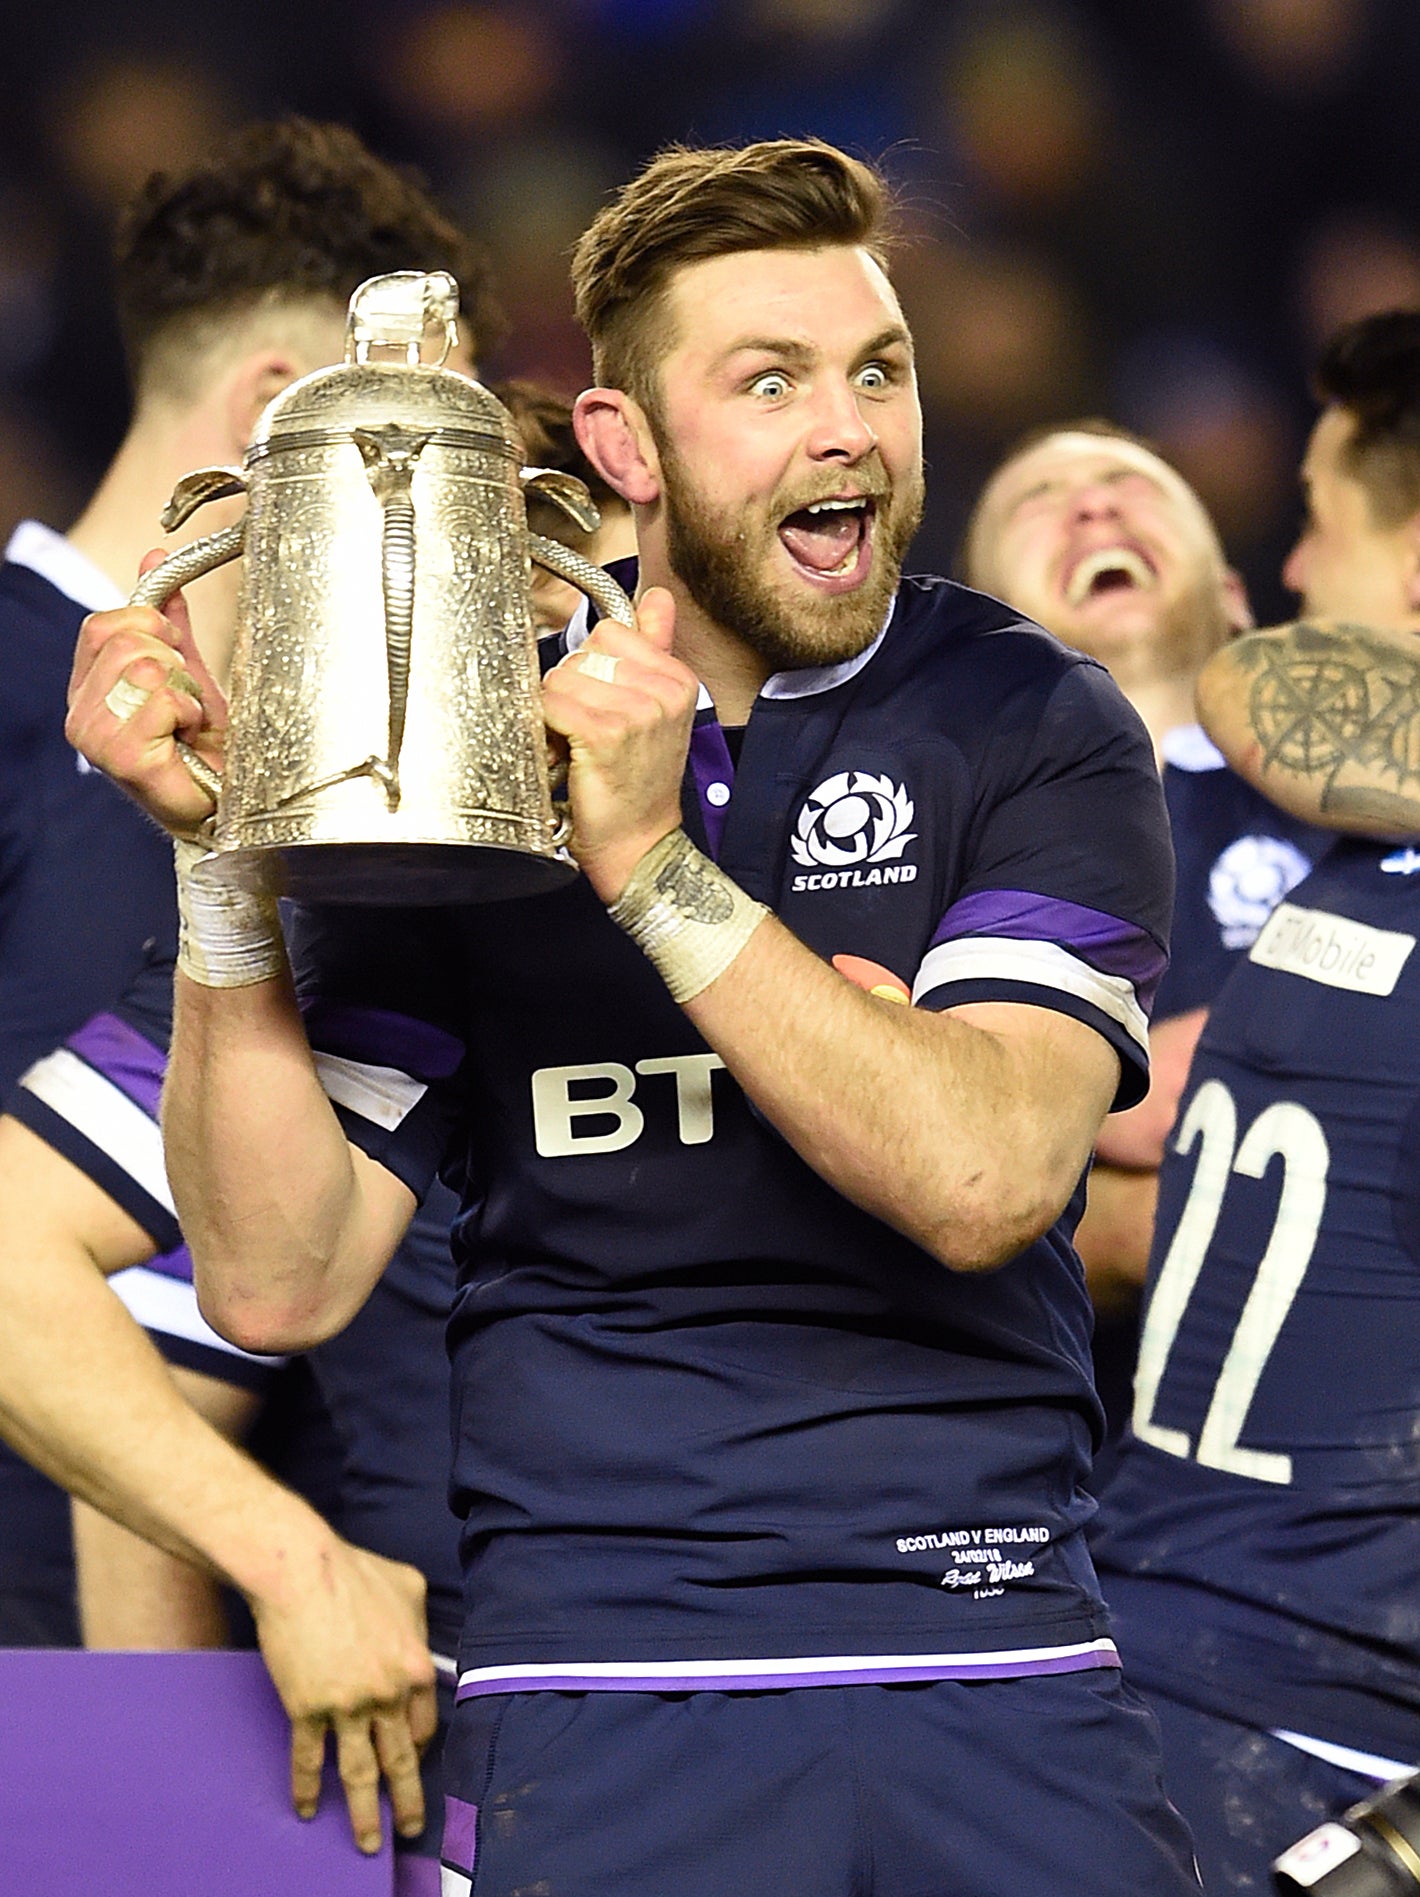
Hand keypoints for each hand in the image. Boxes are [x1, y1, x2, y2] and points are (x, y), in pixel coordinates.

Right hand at [65, 550, 226, 836]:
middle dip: (173, 662)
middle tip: (185, 699)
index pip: (103, 624)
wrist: (224, 800)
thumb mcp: (187, 671)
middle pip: (128, 641)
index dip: (149, 627)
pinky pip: (162, 699)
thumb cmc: (203, 745)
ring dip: (184, 691)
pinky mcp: (121, 756)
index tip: (174, 655)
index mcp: (87, 687)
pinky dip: (188, 713)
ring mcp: (95, 736)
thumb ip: (168, 621)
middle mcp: (80, 712)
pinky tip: (186, 738)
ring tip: (187, 721)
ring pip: (146, 667)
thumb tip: (154, 557)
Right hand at [248, 1535, 437, 1854]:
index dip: (416, 1748)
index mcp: (415, 1667)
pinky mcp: (308, 1709)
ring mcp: (348, 1706)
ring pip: (359, 1771)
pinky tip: (307, 1809)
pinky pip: (309, 1759)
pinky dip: (307, 1787)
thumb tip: (417, 1637)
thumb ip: (418, 1619)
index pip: (422, 1725)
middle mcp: (387, 1694)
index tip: (409, 1762)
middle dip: (405, 1800)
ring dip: (364, 1813)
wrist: (302, 1570)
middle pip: (399, 1759)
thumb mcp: (408, 1585)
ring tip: (368, 1843)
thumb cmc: (353, 1570)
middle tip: (408, 1829)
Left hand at [542, 587, 698, 900]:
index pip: (609, 632)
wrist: (640, 844)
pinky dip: (549, 730)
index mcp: (677, 678)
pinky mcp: (607, 733)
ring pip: (561, 678)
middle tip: (589, 730)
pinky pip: (552, 705)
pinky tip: (569, 754)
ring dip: (557, 713)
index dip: (592, 668)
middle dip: (572, 689)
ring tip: (580, 744)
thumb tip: (657, 597)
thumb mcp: (658, 709)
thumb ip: (654, 647)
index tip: (604, 703)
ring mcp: (638, 711)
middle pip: (583, 653)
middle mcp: (663, 691)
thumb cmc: (639, 782)